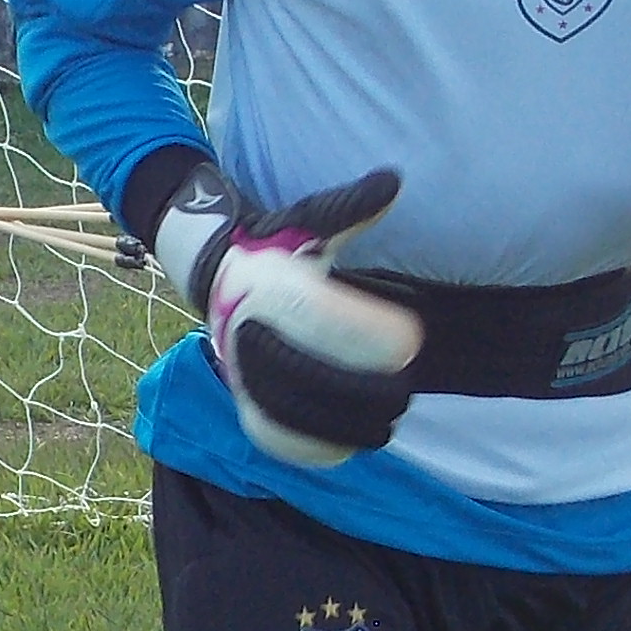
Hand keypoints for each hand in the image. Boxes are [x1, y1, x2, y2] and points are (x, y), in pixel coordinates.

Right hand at [147, 157, 424, 468]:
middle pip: (299, 376)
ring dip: (341, 425)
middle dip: (357, 392)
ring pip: (286, 413)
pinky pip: (274, 438)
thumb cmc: (276, 247)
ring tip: (387, 422)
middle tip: (404, 394)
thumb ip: (348, 207)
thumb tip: (392, 181)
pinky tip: (352, 445)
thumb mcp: (307, 220)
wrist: (219, 277)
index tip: (411, 341)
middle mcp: (244, 332)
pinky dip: (313, 449)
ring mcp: (240, 373)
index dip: (361, 332)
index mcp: (263, 286)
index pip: (312, 314)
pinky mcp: (243, 405)